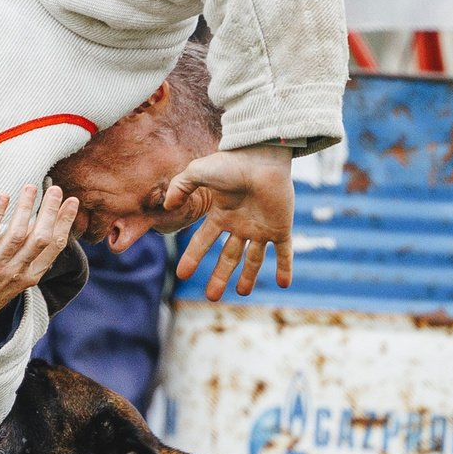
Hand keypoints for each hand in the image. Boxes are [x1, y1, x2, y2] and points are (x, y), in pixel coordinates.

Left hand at [0, 184, 77, 336]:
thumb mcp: (19, 280)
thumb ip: (32, 257)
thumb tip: (46, 226)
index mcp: (31, 275)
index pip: (54, 246)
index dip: (65, 223)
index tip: (72, 202)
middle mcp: (16, 271)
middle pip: (39, 238)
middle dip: (50, 212)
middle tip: (55, 189)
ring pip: (16, 234)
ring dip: (26, 208)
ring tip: (31, 188)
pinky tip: (4, 197)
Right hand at [166, 146, 294, 299]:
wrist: (263, 156)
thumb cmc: (231, 163)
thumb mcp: (197, 172)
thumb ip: (179, 186)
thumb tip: (168, 204)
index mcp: (222, 214)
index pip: (204, 241)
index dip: (192, 258)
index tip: (182, 275)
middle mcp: (241, 224)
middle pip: (229, 256)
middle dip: (220, 276)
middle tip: (212, 297)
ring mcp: (261, 227)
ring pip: (254, 258)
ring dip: (249, 276)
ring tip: (242, 293)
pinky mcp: (281, 227)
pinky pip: (284, 252)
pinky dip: (285, 267)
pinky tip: (284, 284)